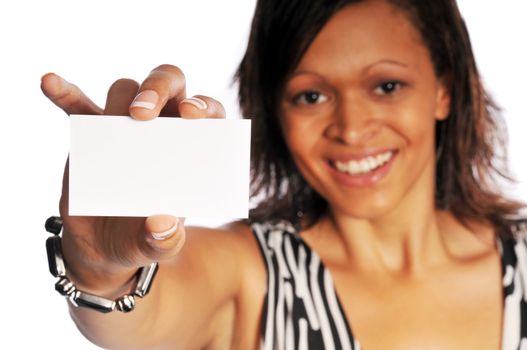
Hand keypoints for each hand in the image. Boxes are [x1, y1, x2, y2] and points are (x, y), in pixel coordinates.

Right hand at [41, 65, 225, 294]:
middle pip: (169, 86)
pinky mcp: (91, 134)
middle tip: (143, 114)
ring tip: (123, 116)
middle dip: (159, 89)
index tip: (192, 114)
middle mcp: (162, 129)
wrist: (105, 246)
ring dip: (124, 94)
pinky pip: (77, 106)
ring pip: (127, 89)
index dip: (204, 106)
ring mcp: (125, 129)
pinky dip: (64, 92)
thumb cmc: (143, 239)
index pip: (208, 113)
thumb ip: (164, 240)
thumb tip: (162, 224)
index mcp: (190, 149)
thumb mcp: (157, 247)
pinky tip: (49, 82)